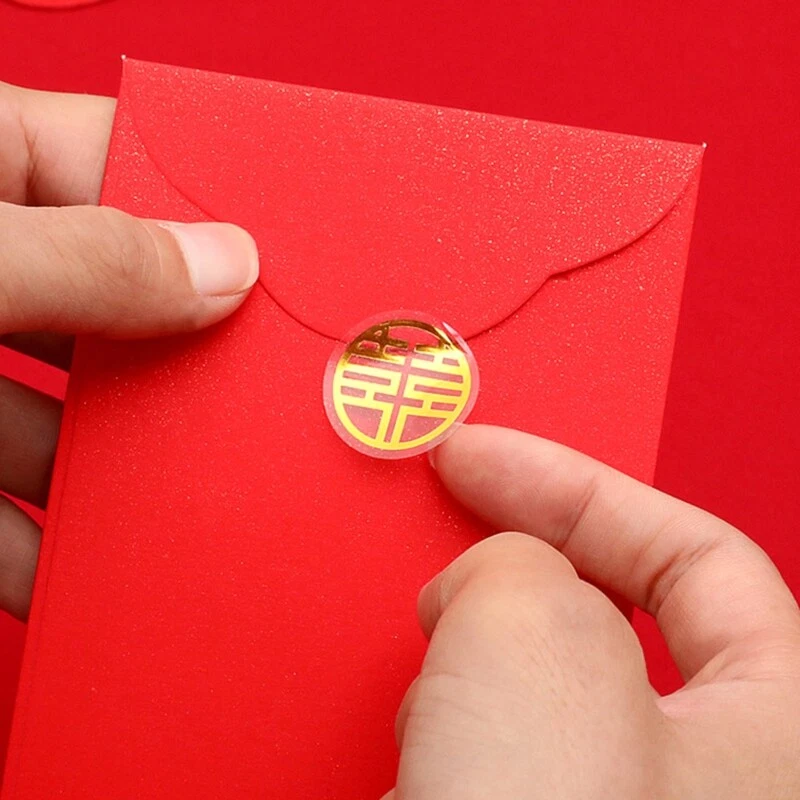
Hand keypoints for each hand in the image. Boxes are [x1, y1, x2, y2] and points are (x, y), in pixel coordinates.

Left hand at [0, 83, 258, 619]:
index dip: (199, 205)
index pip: (112, 162)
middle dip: (173, 367)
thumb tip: (226, 267)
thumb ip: (87, 262)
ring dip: (108, 482)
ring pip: (58, 421)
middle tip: (252, 403)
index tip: (283, 265)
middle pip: (107, 308)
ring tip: (185, 516)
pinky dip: (30, 550)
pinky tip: (74, 580)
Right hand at [386, 425, 799, 798]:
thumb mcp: (535, 641)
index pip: (695, 552)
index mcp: (778, 724)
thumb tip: (480, 581)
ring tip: (431, 709)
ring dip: (465, 676)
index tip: (476, 457)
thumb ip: (518, 560)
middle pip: (602, 616)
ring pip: (535, 690)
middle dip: (506, 582)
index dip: (572, 484)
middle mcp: (716, 778)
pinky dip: (451, 736)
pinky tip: (423, 761)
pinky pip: (500, 752)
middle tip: (443, 556)